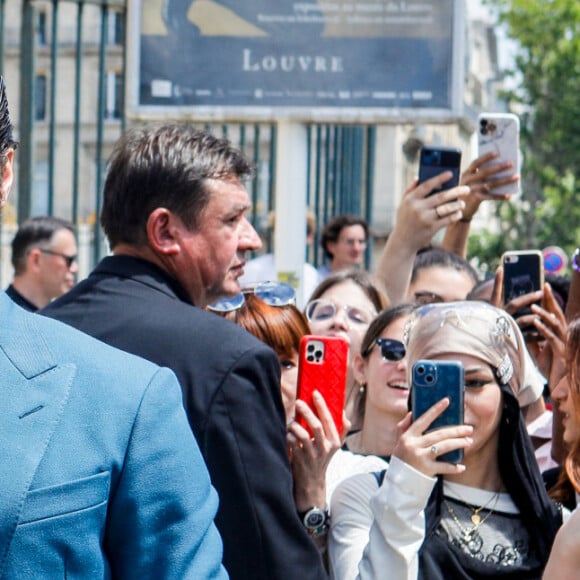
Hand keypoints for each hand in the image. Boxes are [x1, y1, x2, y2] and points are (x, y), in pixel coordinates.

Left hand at [287, 392, 340, 510]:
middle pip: (316, 426)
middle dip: (306, 411)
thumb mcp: (333, 445)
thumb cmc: (320, 458)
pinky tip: (287, 434)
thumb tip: (343, 410)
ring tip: (291, 422)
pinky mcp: (301, 461)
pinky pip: (293, 444)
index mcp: (335, 441)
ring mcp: (313, 455)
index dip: (323, 405)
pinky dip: (288, 436)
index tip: (314, 392)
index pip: (332, 420)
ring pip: (303, 435)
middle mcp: (326, 448)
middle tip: (298, 402)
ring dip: (294, 425)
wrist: (312, 484)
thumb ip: (338, 429)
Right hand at [392, 172, 468, 251]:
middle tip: (467, 189)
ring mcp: (425, 219)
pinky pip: (448, 219)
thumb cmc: (404, 220)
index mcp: (410, 200)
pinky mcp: (431, 228)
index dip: (439, 178)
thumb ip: (409, 190)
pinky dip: (455, 215)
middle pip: (441, 196)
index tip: (450, 173)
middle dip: (456, 191)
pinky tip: (458, 213)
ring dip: (457, 205)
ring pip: (446, 208)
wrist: (403, 242)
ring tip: (462, 203)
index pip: (427, 185)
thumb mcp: (403, 205)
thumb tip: (418, 177)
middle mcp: (417, 208)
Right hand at [392, 399, 472, 477]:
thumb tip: (411, 413)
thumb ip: (404, 426)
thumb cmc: (401, 458)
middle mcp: (414, 445)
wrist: (397, 481)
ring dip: (459, 443)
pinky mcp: (426, 470)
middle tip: (469, 428)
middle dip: (456, 430)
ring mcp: (421, 457)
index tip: (447, 401)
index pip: (423, 419)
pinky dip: (454, 467)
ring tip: (469, 441)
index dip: (435, 409)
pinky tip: (462, 466)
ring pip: (444, 447)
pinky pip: (444, 467)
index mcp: (408, 436)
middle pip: (439, 434)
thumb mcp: (399, 441)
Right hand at [459, 152, 516, 219]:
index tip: (497, 153)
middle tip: (511, 163)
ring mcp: (471, 190)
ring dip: (505, 180)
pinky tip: (509, 195)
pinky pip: (491, 197)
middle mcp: (468, 181)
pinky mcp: (475, 199)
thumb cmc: (469, 192)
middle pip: (485, 172)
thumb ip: (481, 175)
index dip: (486, 157)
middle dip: (499, 167)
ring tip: (516, 176)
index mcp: (466, 174)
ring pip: (491, 184)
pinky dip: (500, 196)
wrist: (458, 209)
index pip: (476, 162)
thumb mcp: (471, 182)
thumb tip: (501, 167)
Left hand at [528, 283, 566, 379]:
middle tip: (544, 285)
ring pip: (554, 325)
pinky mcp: (561, 353)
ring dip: (544, 315)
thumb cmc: (547, 365)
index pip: (553, 312)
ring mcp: (563, 343)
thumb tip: (522, 326)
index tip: (543, 285)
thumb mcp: (536, 348)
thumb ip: (531, 337)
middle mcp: (563, 335)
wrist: (556, 384)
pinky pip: (551, 339)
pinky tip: (536, 323)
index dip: (548, 299)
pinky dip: (543, 330)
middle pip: (556, 314)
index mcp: (557, 332)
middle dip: (550, 299)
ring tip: (533, 307)